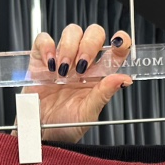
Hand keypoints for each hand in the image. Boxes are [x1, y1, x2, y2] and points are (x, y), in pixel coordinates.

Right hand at [24, 24, 133, 142]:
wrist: (40, 133)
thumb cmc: (64, 126)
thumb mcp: (88, 114)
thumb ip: (104, 94)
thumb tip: (124, 79)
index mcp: (98, 76)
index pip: (114, 51)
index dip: (121, 41)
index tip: (120, 42)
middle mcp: (82, 64)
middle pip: (93, 34)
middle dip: (90, 44)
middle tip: (82, 66)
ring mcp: (62, 58)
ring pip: (72, 32)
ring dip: (69, 48)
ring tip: (63, 71)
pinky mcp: (41, 58)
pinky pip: (44, 39)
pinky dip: (47, 48)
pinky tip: (49, 65)